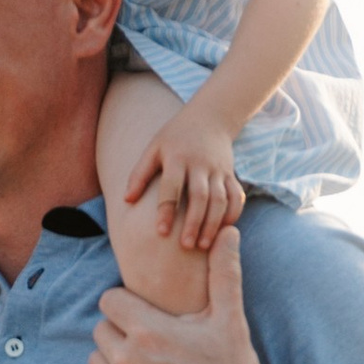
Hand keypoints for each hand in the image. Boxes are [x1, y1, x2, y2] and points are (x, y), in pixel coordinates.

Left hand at [88, 225, 286, 363]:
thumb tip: (230, 232)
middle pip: (101, 329)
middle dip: (122, 331)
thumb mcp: (231, 322)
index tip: (149, 314)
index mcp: (148, 329)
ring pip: (96, 362)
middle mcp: (126, 359)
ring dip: (113, 361)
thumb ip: (225, 274)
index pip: (110, 300)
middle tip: (152, 342)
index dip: (129, 304)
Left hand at [123, 112, 245, 252]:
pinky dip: (233, 214)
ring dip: (213, 223)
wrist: (210, 118)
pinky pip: (237, 196)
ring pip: (220, 199)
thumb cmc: (174, 137)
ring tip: (203, 246)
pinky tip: (223, 231)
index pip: (172, 187)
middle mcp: (200, 164)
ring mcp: (218, 169)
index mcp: (177, 158)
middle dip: (193, 222)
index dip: (166, 210)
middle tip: (185, 246)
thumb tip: (126, 200)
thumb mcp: (154, 148)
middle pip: (200, 196)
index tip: (160, 232)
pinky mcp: (231, 174)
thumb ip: (139, 173)